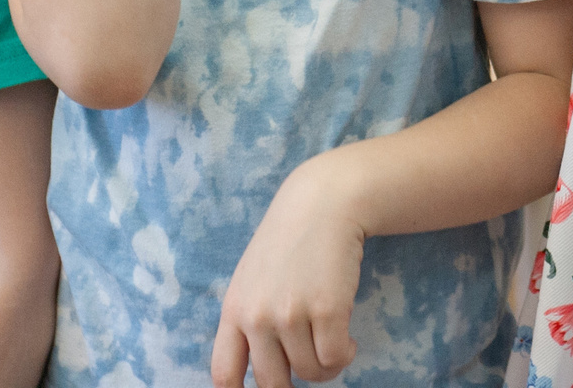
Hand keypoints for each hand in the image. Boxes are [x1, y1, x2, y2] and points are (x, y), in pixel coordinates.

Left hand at [210, 160, 364, 387]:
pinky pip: (335, 359)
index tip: (272, 386)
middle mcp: (257, 316)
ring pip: (310, 372)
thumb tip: (257, 371)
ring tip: (331, 339)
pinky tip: (347, 337)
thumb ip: (249, 318)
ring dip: (326, 365)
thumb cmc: (291, 241)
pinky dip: (345, 356)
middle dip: (294, 381)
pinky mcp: (327, 310)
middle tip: (309, 362)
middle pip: (272, 383)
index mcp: (234, 310)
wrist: (324, 202)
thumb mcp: (252, 277)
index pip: (225, 375)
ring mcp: (291, 314)